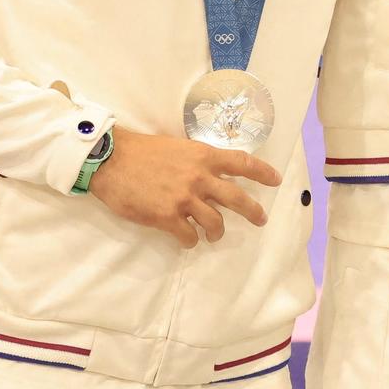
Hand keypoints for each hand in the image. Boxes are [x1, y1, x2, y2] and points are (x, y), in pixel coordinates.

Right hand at [87, 132, 278, 248]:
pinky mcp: (167, 217)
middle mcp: (199, 177)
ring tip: (213, 235)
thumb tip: (210, 176)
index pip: (242, 163)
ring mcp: (184, 198)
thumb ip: (197, 162)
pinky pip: (189, 236)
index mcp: (203, 156)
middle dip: (253, 211)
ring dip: (217, 232)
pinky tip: (187, 240)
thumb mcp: (178, 147)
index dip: (263, 173)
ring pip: (215, 223)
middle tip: (261, 219)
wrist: (111, 159)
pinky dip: (190, 241)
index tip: (276, 180)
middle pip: (237, 198)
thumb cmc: (142, 151)